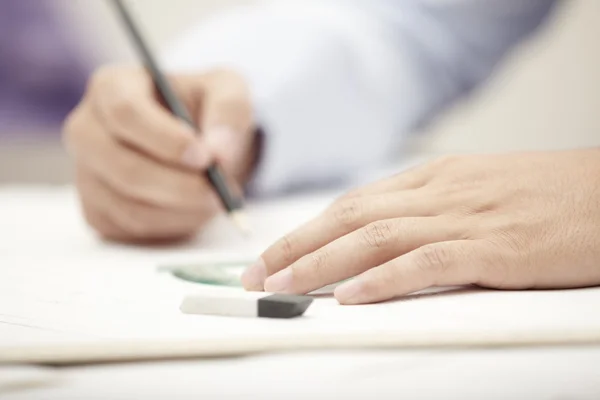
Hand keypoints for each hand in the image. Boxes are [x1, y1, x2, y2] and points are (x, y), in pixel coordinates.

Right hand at [63, 65, 256, 241]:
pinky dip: (173, 225)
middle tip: (220, 191)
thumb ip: (228, 110)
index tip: (204, 157)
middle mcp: (87, 130)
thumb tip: (218, 153)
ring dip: (182, 210)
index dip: (165, 139)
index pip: (125, 112)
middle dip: (179, 186)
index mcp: (112, 87)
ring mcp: (86, 174)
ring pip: (130, 206)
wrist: (199, 143)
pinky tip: (193, 208)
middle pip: (123, 167)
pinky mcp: (96, 211)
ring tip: (216, 198)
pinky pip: (133, 228)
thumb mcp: (227, 91)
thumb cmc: (206, 108)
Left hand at [242, 149, 599, 303]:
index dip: (305, 231)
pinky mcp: (495, 250)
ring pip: (375, 238)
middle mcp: (439, 194)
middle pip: (349, 218)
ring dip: (321, 263)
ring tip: (281, 288)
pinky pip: (428, 263)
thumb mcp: (476, 189)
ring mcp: (465, 219)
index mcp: (433, 179)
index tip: (271, 256)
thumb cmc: (547, 194)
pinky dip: (384, 280)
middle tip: (255, 276)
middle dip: (295, 247)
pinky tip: (350, 295)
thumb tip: (382, 231)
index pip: (352, 204)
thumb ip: (430, 206)